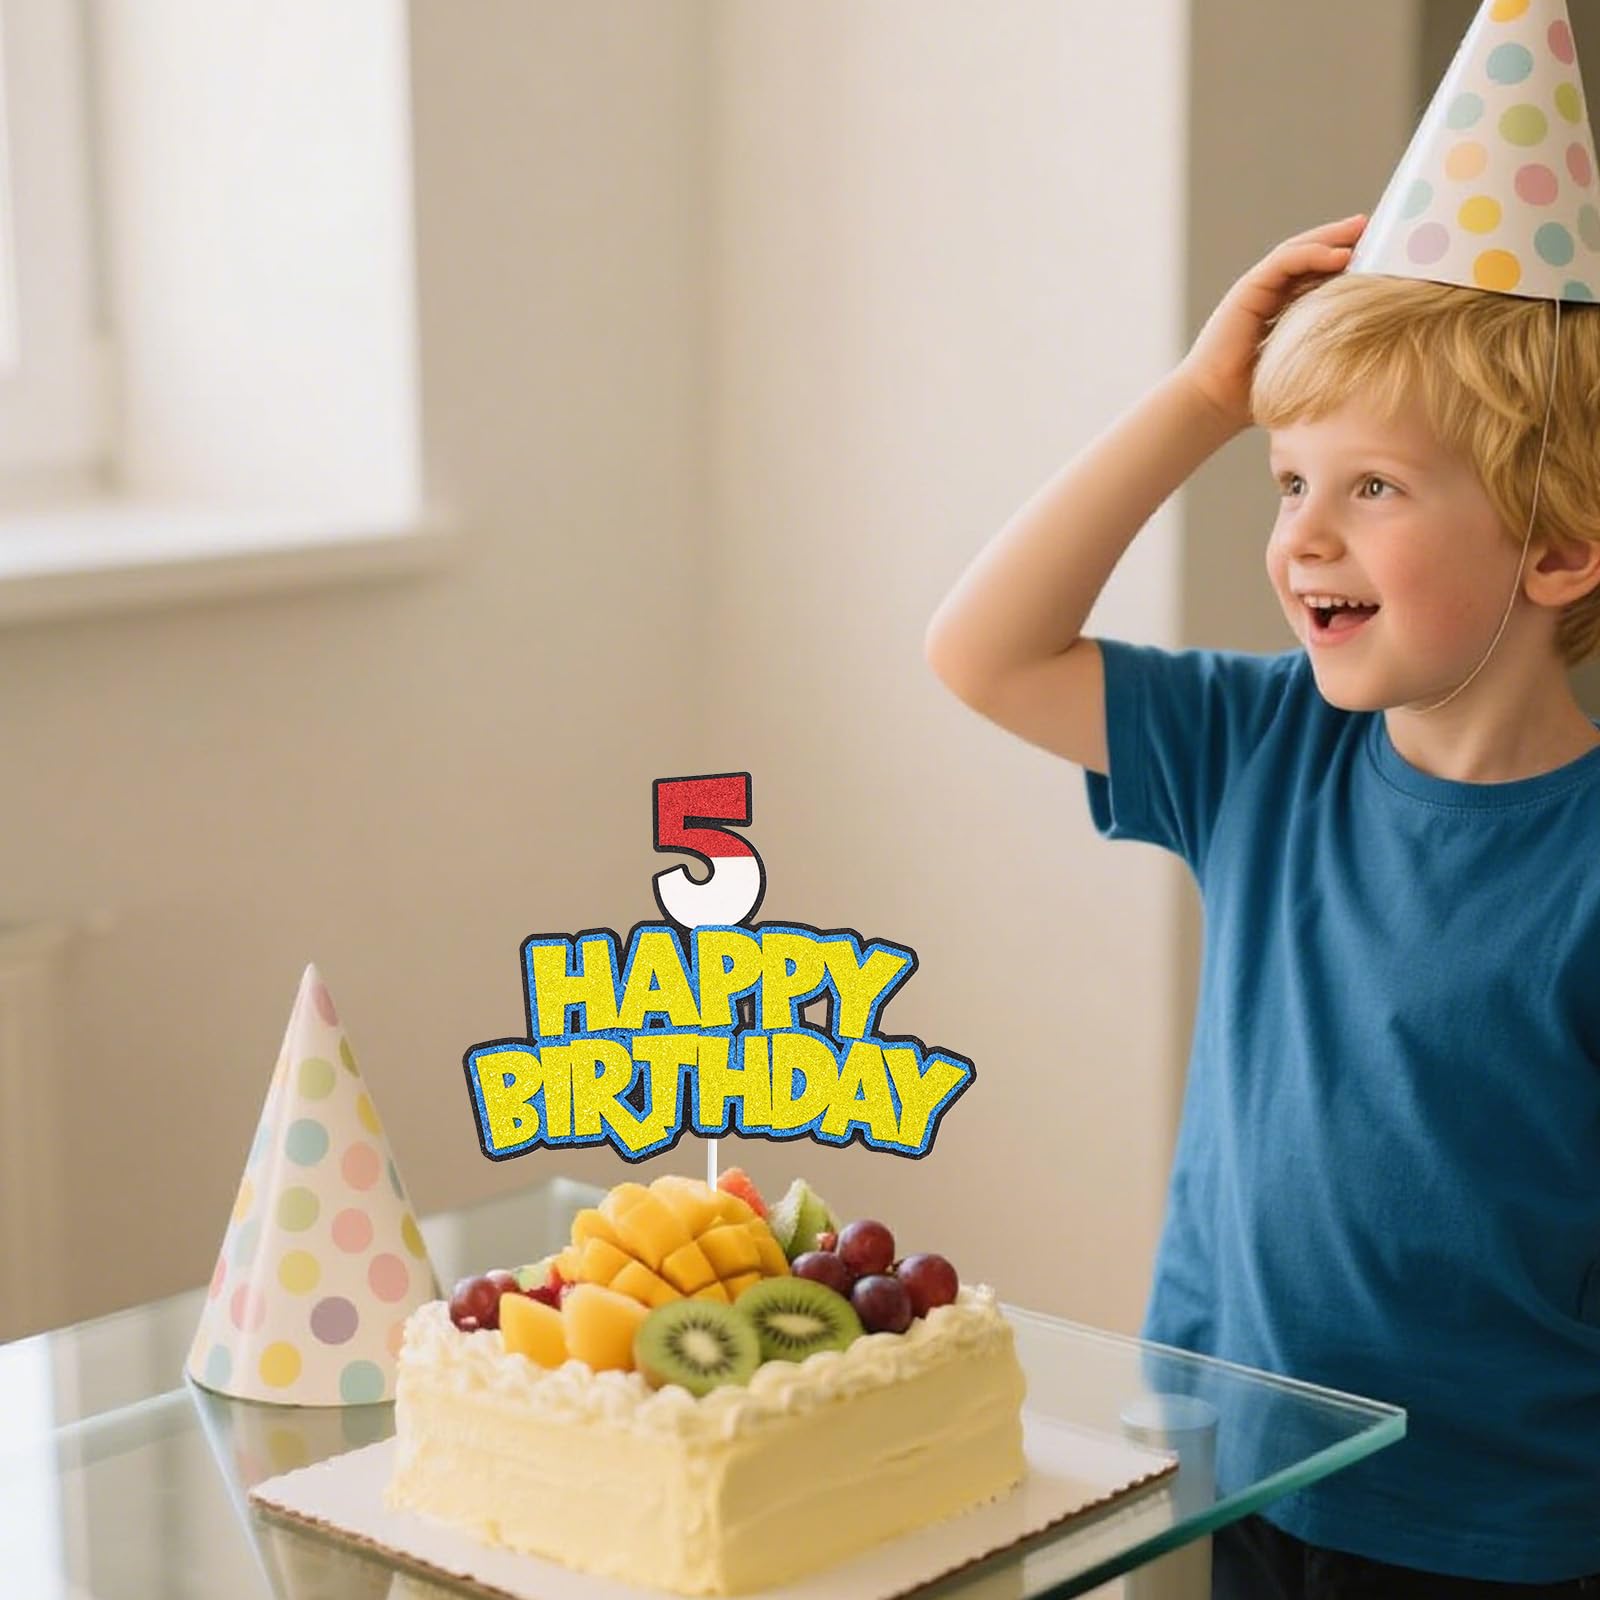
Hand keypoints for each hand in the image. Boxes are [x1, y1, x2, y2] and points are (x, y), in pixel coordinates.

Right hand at [1176, 214, 1367, 432]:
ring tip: (1365, 228)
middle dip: (1346, 239)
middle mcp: (1271, 294)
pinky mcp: (1249, 289)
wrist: (1215, 403)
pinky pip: (1285, 260)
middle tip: (1384, 227)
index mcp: (1285, 311)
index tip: (1385, 254)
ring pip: (1301, 250)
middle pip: (1313, 256)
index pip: (1320, 275)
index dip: (1350, 261)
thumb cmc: (1257, 397)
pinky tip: (1341, 254)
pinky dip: (1313, 252)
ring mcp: (1259, 289)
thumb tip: (1375, 355)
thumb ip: (1330, 355)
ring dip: (1333, 237)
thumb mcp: (1306, 368)